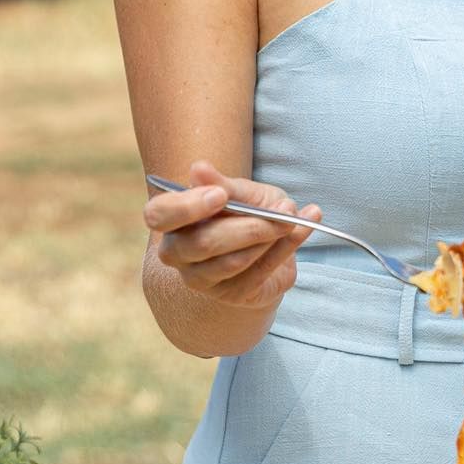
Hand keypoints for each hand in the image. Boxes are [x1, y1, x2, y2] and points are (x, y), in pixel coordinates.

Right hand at [143, 160, 320, 313]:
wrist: (270, 245)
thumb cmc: (249, 211)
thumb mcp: (243, 192)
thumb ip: (224, 185)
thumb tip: (198, 168)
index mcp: (172, 219)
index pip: (159, 214)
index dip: (187, 206)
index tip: (221, 195)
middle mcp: (178, 253)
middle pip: (201, 243)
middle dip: (247, 226)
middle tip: (282, 210)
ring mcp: (202, 279)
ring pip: (233, 261)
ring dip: (270, 237)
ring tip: (293, 217)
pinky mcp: (231, 295)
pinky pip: (260, 272)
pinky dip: (287, 247)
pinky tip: (304, 227)